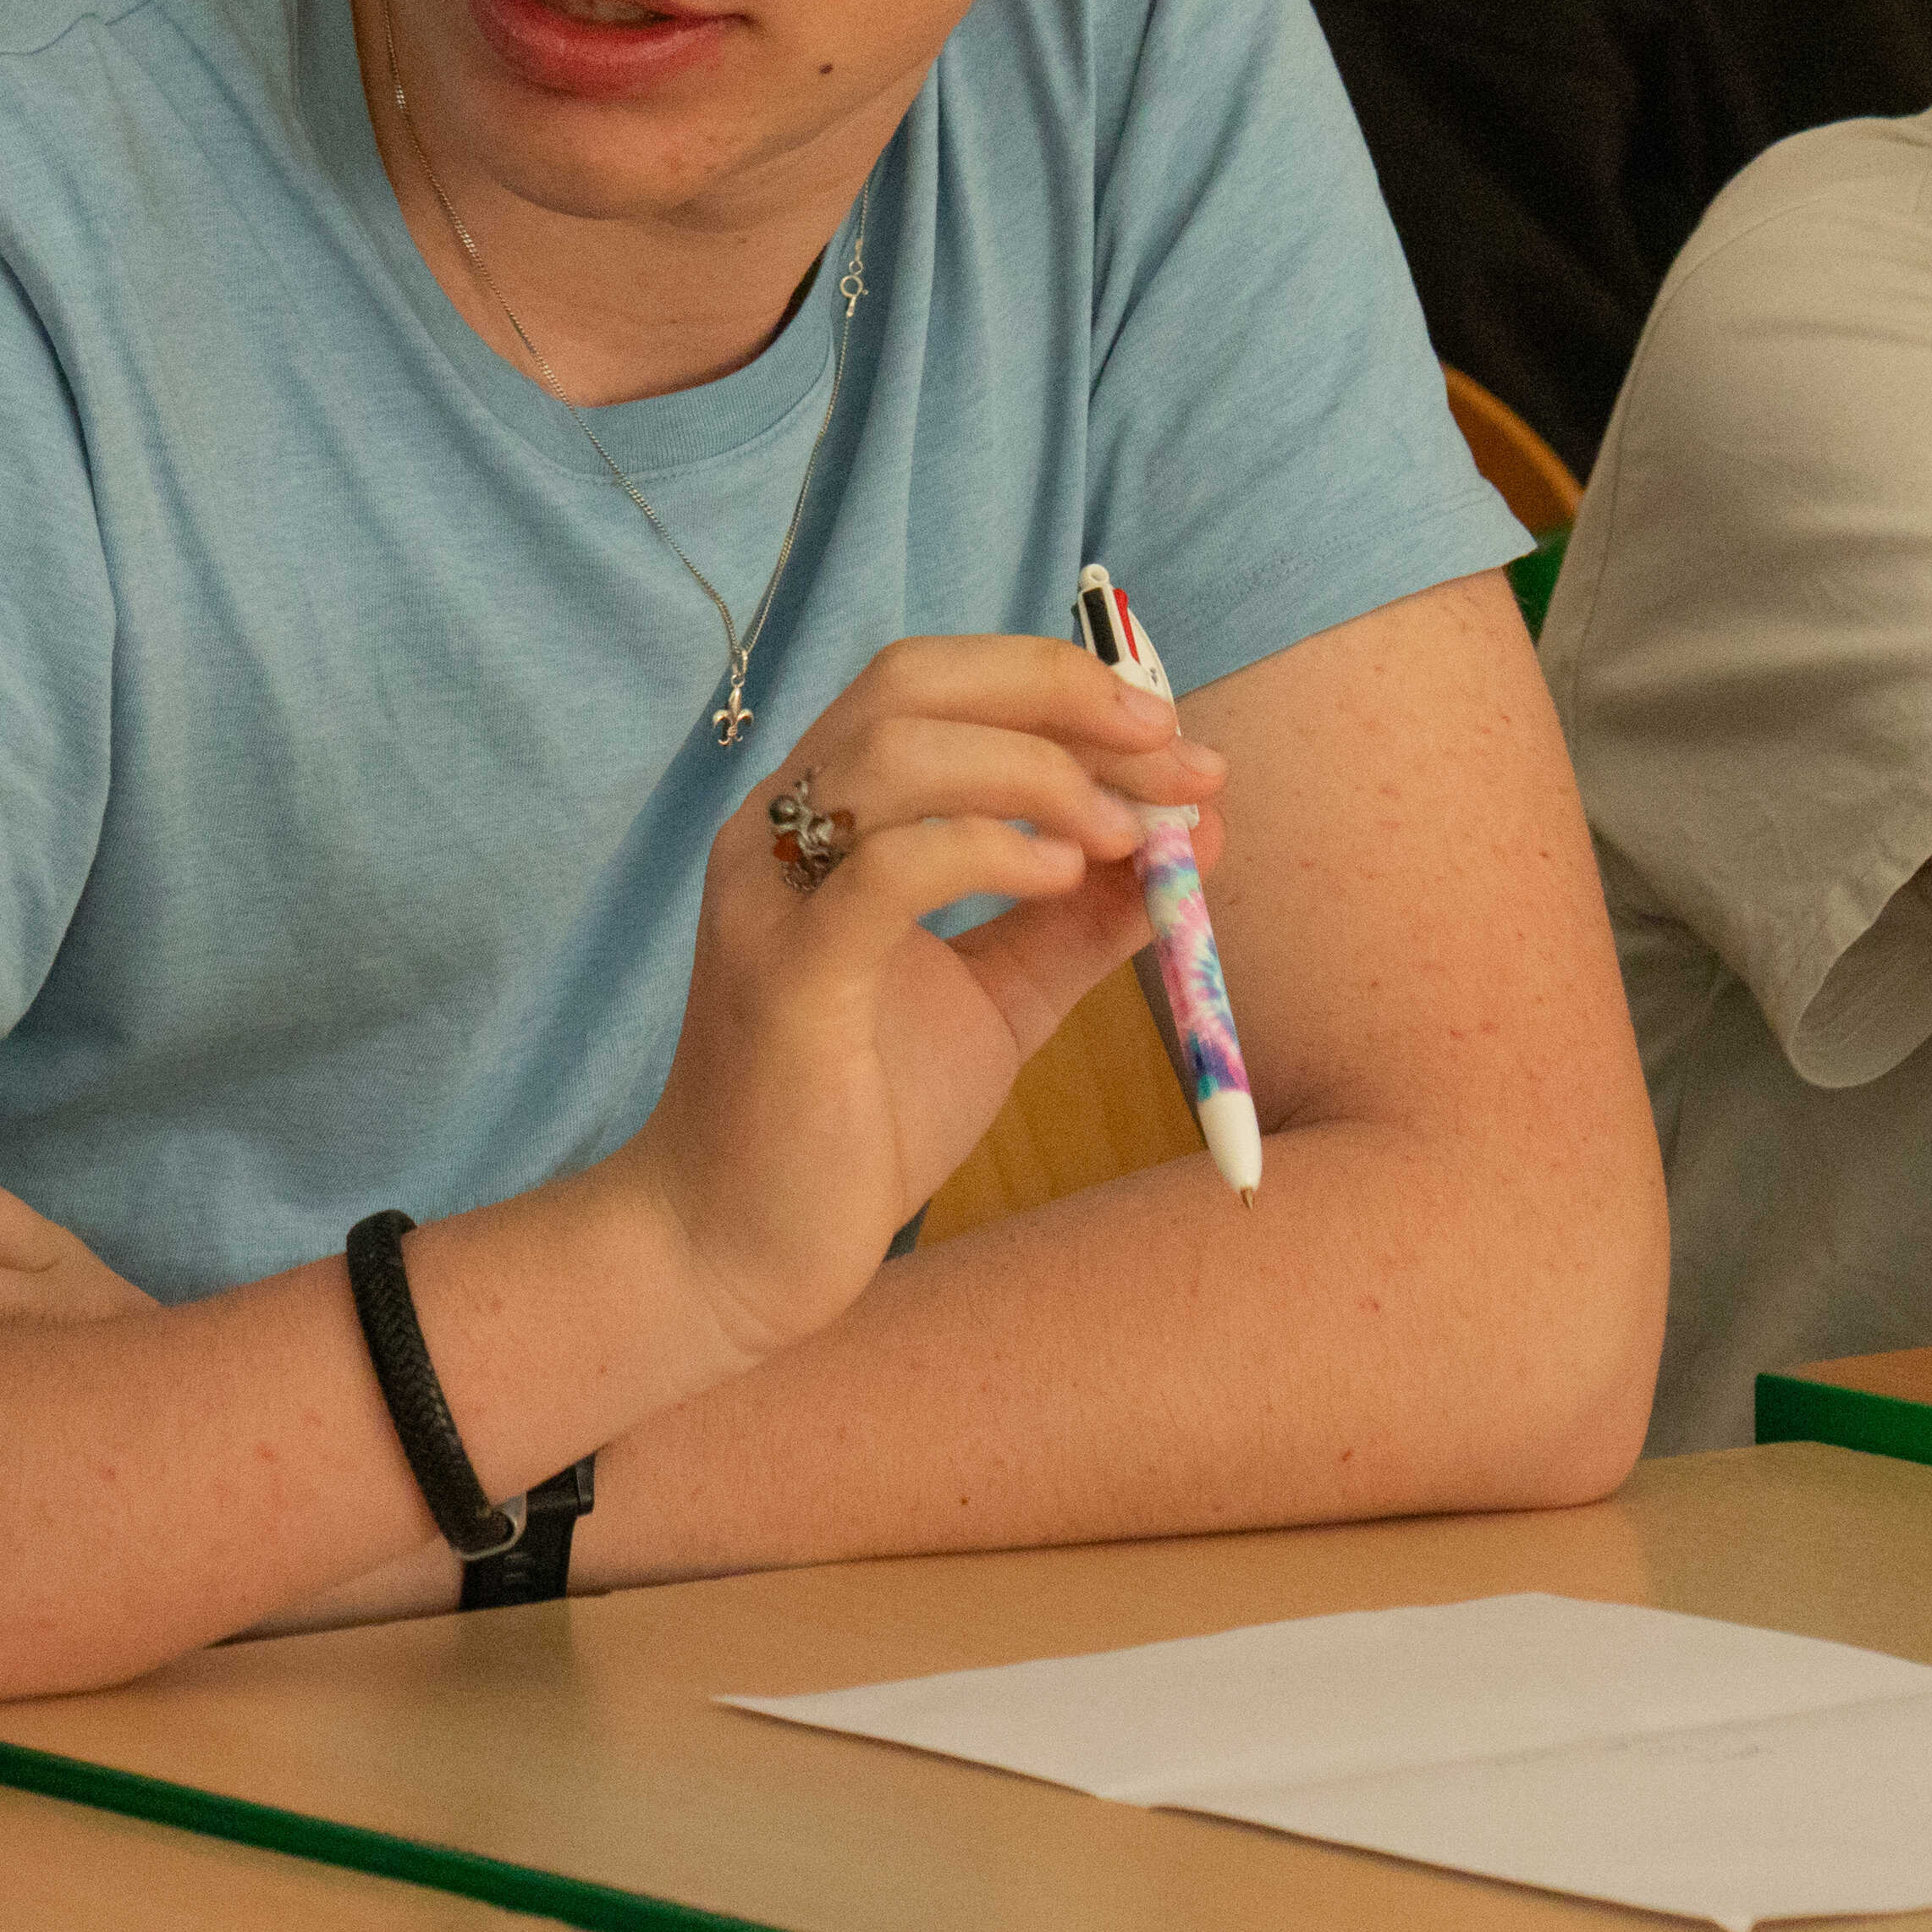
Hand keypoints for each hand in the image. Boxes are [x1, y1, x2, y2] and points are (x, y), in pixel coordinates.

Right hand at [609, 636, 1226, 1367]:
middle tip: (1173, 752)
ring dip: (1037, 769)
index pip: (941, 686)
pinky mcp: (787, 974)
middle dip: (1061, 695)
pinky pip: (888, 868)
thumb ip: (1080, 919)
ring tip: (1126, 833)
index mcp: (828, 818)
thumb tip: (1193, 839)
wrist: (739, 1251)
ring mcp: (775, 894)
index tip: (1178, 742)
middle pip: (915, 681)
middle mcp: (784, 830)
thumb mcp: (999, 999)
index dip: (1066, 690)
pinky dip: (988, 847)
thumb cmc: (860, 1118)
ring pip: (897, 750)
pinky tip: (1062, 875)